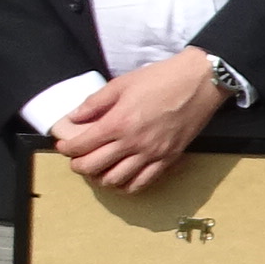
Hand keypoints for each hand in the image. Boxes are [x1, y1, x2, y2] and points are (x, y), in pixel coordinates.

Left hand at [49, 49, 226, 194]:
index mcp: (118, 122)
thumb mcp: (122, 84)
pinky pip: (143, 182)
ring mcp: (152, 154)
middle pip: (94, 167)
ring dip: (101, 178)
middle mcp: (133, 143)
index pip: (81, 146)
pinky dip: (127, 185)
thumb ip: (95, 103)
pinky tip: (122, 178)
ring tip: (98, 170)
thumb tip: (74, 117)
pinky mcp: (168, 158)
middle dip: (79, 166)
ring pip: (116, 180)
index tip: (64, 146)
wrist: (200, 82)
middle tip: (77, 160)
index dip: (66, 149)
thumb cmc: (161, 78)